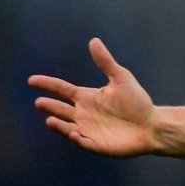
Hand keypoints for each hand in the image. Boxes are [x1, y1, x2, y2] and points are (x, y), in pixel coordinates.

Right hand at [29, 38, 157, 157]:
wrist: (152, 125)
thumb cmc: (138, 102)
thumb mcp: (122, 79)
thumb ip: (106, 62)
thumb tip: (94, 41)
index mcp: (87, 97)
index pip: (62, 89)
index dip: (48, 84)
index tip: (32, 80)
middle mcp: (83, 113)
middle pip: (60, 109)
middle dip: (49, 106)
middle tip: (40, 102)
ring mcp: (88, 129)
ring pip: (66, 127)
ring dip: (58, 124)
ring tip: (50, 120)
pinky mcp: (96, 144)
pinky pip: (81, 142)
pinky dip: (75, 138)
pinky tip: (73, 133)